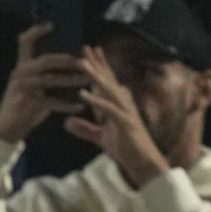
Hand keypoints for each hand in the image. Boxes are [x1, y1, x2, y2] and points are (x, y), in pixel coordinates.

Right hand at [0, 24, 87, 144]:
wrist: (6, 127)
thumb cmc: (21, 103)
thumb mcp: (27, 83)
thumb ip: (41, 72)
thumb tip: (67, 62)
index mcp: (21, 66)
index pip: (25, 42)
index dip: (37, 31)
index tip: (51, 26)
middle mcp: (22, 73)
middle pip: (45, 60)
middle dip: (66, 60)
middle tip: (83, 61)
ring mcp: (25, 88)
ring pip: (51, 80)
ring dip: (71, 79)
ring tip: (86, 79)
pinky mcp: (30, 104)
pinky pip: (53, 102)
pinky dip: (67, 104)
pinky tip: (80, 105)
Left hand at [64, 49, 173, 188]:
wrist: (143, 164)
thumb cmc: (126, 149)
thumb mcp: (100, 138)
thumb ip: (85, 129)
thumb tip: (67, 122)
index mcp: (118, 105)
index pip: (106, 82)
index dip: (97, 67)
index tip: (87, 53)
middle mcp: (123, 103)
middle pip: (108, 80)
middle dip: (96, 63)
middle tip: (84, 48)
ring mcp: (126, 111)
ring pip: (108, 89)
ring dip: (94, 76)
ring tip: (81, 64)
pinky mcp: (126, 123)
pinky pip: (109, 109)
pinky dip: (96, 101)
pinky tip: (83, 94)